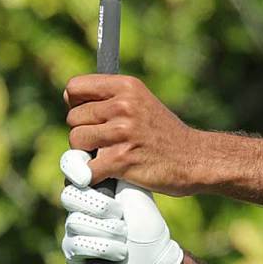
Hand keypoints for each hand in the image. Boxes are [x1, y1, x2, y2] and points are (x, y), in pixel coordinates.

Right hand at [61, 150, 183, 263]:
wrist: (155, 256)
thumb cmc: (145, 220)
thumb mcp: (133, 188)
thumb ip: (114, 164)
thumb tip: (100, 140)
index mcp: (91, 184)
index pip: (71, 166)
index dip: (74, 167)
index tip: (87, 176)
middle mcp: (78, 205)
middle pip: (69, 195)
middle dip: (98, 206)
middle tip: (120, 214)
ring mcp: (73, 228)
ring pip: (75, 221)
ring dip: (107, 230)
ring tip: (125, 233)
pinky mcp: (73, 253)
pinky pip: (76, 245)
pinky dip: (103, 247)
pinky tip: (121, 250)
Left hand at [64, 74, 201, 195]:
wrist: (195, 159)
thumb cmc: (164, 134)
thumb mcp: (141, 102)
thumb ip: (109, 98)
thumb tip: (67, 96)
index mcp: (127, 86)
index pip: (74, 87)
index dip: (77, 104)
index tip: (90, 116)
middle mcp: (124, 105)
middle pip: (73, 118)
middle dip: (85, 132)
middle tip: (108, 142)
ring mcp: (122, 132)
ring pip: (75, 142)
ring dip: (87, 154)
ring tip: (110, 155)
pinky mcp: (120, 159)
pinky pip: (85, 169)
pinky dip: (93, 177)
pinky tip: (110, 174)